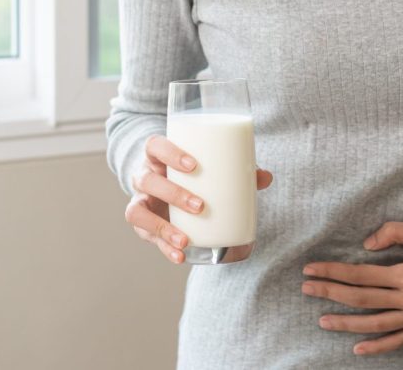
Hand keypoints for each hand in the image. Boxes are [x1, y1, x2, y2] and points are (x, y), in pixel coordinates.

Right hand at [123, 133, 273, 263]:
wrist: (167, 187)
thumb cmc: (192, 172)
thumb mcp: (208, 167)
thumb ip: (235, 170)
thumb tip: (265, 177)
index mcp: (158, 156)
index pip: (154, 146)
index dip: (169, 153)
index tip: (193, 165)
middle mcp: (144, 177)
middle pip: (147, 180)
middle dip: (173, 193)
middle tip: (200, 206)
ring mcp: (141, 201)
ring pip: (137, 211)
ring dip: (162, 227)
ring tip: (184, 240)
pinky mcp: (143, 224)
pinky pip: (146, 236)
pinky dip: (163, 247)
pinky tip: (180, 255)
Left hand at [301, 221, 402, 356]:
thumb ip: (395, 232)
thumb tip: (366, 244)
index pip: (361, 275)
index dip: (334, 272)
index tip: (312, 269)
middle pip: (362, 300)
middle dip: (331, 294)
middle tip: (306, 289)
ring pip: (375, 324)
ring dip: (346, 323)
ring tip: (323, 320)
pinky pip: (399, 341)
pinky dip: (378, 347)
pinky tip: (358, 348)